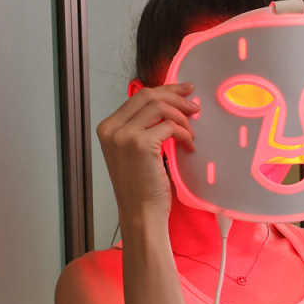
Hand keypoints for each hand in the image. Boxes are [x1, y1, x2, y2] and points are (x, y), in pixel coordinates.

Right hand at [96, 83, 197, 219]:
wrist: (141, 213)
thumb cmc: (142, 188)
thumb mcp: (135, 152)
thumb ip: (143, 128)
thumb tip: (168, 107)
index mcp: (108, 127)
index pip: (138, 96)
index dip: (165, 90)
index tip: (184, 91)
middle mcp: (112, 128)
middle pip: (148, 95)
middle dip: (176, 96)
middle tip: (194, 106)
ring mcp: (124, 135)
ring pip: (161, 107)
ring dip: (182, 118)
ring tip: (192, 134)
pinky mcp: (141, 144)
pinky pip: (170, 127)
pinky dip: (184, 134)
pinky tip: (189, 147)